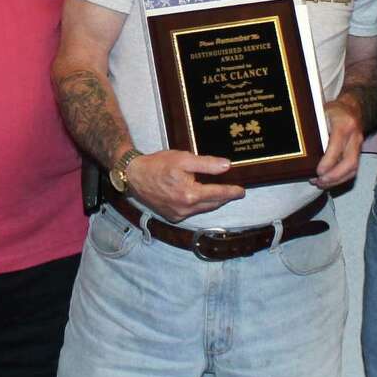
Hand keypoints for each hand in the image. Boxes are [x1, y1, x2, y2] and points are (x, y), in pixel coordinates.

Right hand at [126, 150, 244, 222]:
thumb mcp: (184, 159)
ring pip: (202, 209)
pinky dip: (199, 205)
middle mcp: (186, 209)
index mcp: (190, 194)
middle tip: (233, 191)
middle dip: (224, 197)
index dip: (232, 192)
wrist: (135, 176)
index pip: (218, 194)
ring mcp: (178, 215)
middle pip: (212, 204)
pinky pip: (192, 212)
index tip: (242, 191)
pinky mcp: (172, 217)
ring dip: (212, 201)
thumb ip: (206, 164)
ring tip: (219, 193)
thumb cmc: (159, 164)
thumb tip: (227, 166)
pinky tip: (199, 197)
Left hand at [313, 100, 363, 187]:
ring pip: (353, 169)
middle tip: (319, 182)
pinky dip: (341, 178)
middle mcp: (354, 136)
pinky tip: (329, 181)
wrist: (353, 108)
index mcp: (344, 124)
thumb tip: (300, 145)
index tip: (318, 172)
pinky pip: (353, 169)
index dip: (328, 162)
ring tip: (321, 184)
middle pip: (350, 162)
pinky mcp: (359, 152)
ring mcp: (359, 146)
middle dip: (334, 176)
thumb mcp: (321, 112)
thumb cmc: (334, 110)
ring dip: (337, 180)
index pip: (337, 146)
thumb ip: (314, 127)